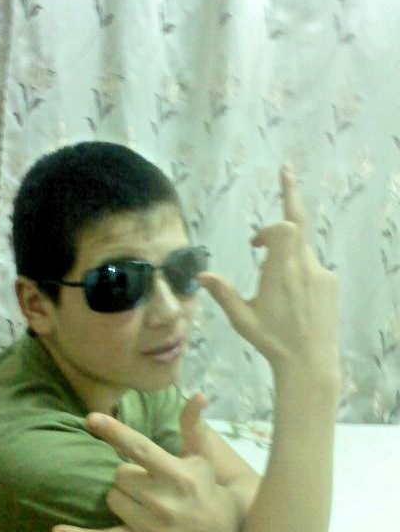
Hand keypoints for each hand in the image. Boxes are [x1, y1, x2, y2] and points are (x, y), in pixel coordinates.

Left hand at [51, 395, 240, 531]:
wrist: (219, 528)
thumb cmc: (202, 482)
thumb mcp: (198, 452)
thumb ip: (191, 423)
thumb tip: (199, 395)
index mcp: (177, 474)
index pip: (139, 448)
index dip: (114, 432)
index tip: (90, 418)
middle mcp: (164, 502)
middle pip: (119, 475)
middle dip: (127, 473)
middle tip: (145, 478)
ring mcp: (152, 527)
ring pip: (111, 499)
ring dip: (120, 495)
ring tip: (142, 499)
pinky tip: (57, 531)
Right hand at [197, 165, 339, 376]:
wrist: (310, 362)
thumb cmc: (272, 340)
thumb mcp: (242, 319)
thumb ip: (223, 293)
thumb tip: (199, 276)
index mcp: (281, 273)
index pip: (284, 229)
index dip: (269, 228)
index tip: (255, 242)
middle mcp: (304, 267)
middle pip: (298, 224)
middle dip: (290, 195)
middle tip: (285, 169)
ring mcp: (321, 274)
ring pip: (302, 250)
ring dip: (288, 254)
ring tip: (280, 292)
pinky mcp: (331, 283)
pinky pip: (313, 266)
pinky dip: (300, 270)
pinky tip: (295, 300)